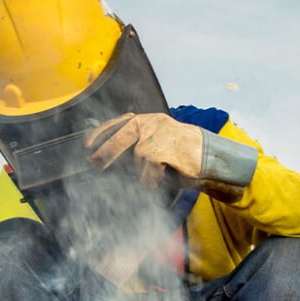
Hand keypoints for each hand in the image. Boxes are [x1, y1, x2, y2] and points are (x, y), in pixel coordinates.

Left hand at [85, 112, 255, 201]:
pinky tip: (160, 180)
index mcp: (150, 120)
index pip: (119, 122)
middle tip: (94, 164)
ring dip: (144, 173)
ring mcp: (157, 133)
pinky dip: (152, 179)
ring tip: (155, 178)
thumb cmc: (186, 156)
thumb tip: (111, 159)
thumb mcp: (160, 147)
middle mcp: (152, 122)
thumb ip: (139, 148)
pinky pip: (149, 168)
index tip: (87, 144)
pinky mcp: (162, 147)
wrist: (213, 157)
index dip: (101, 133)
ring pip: (137, 157)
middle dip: (104, 152)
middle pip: (120, 135)